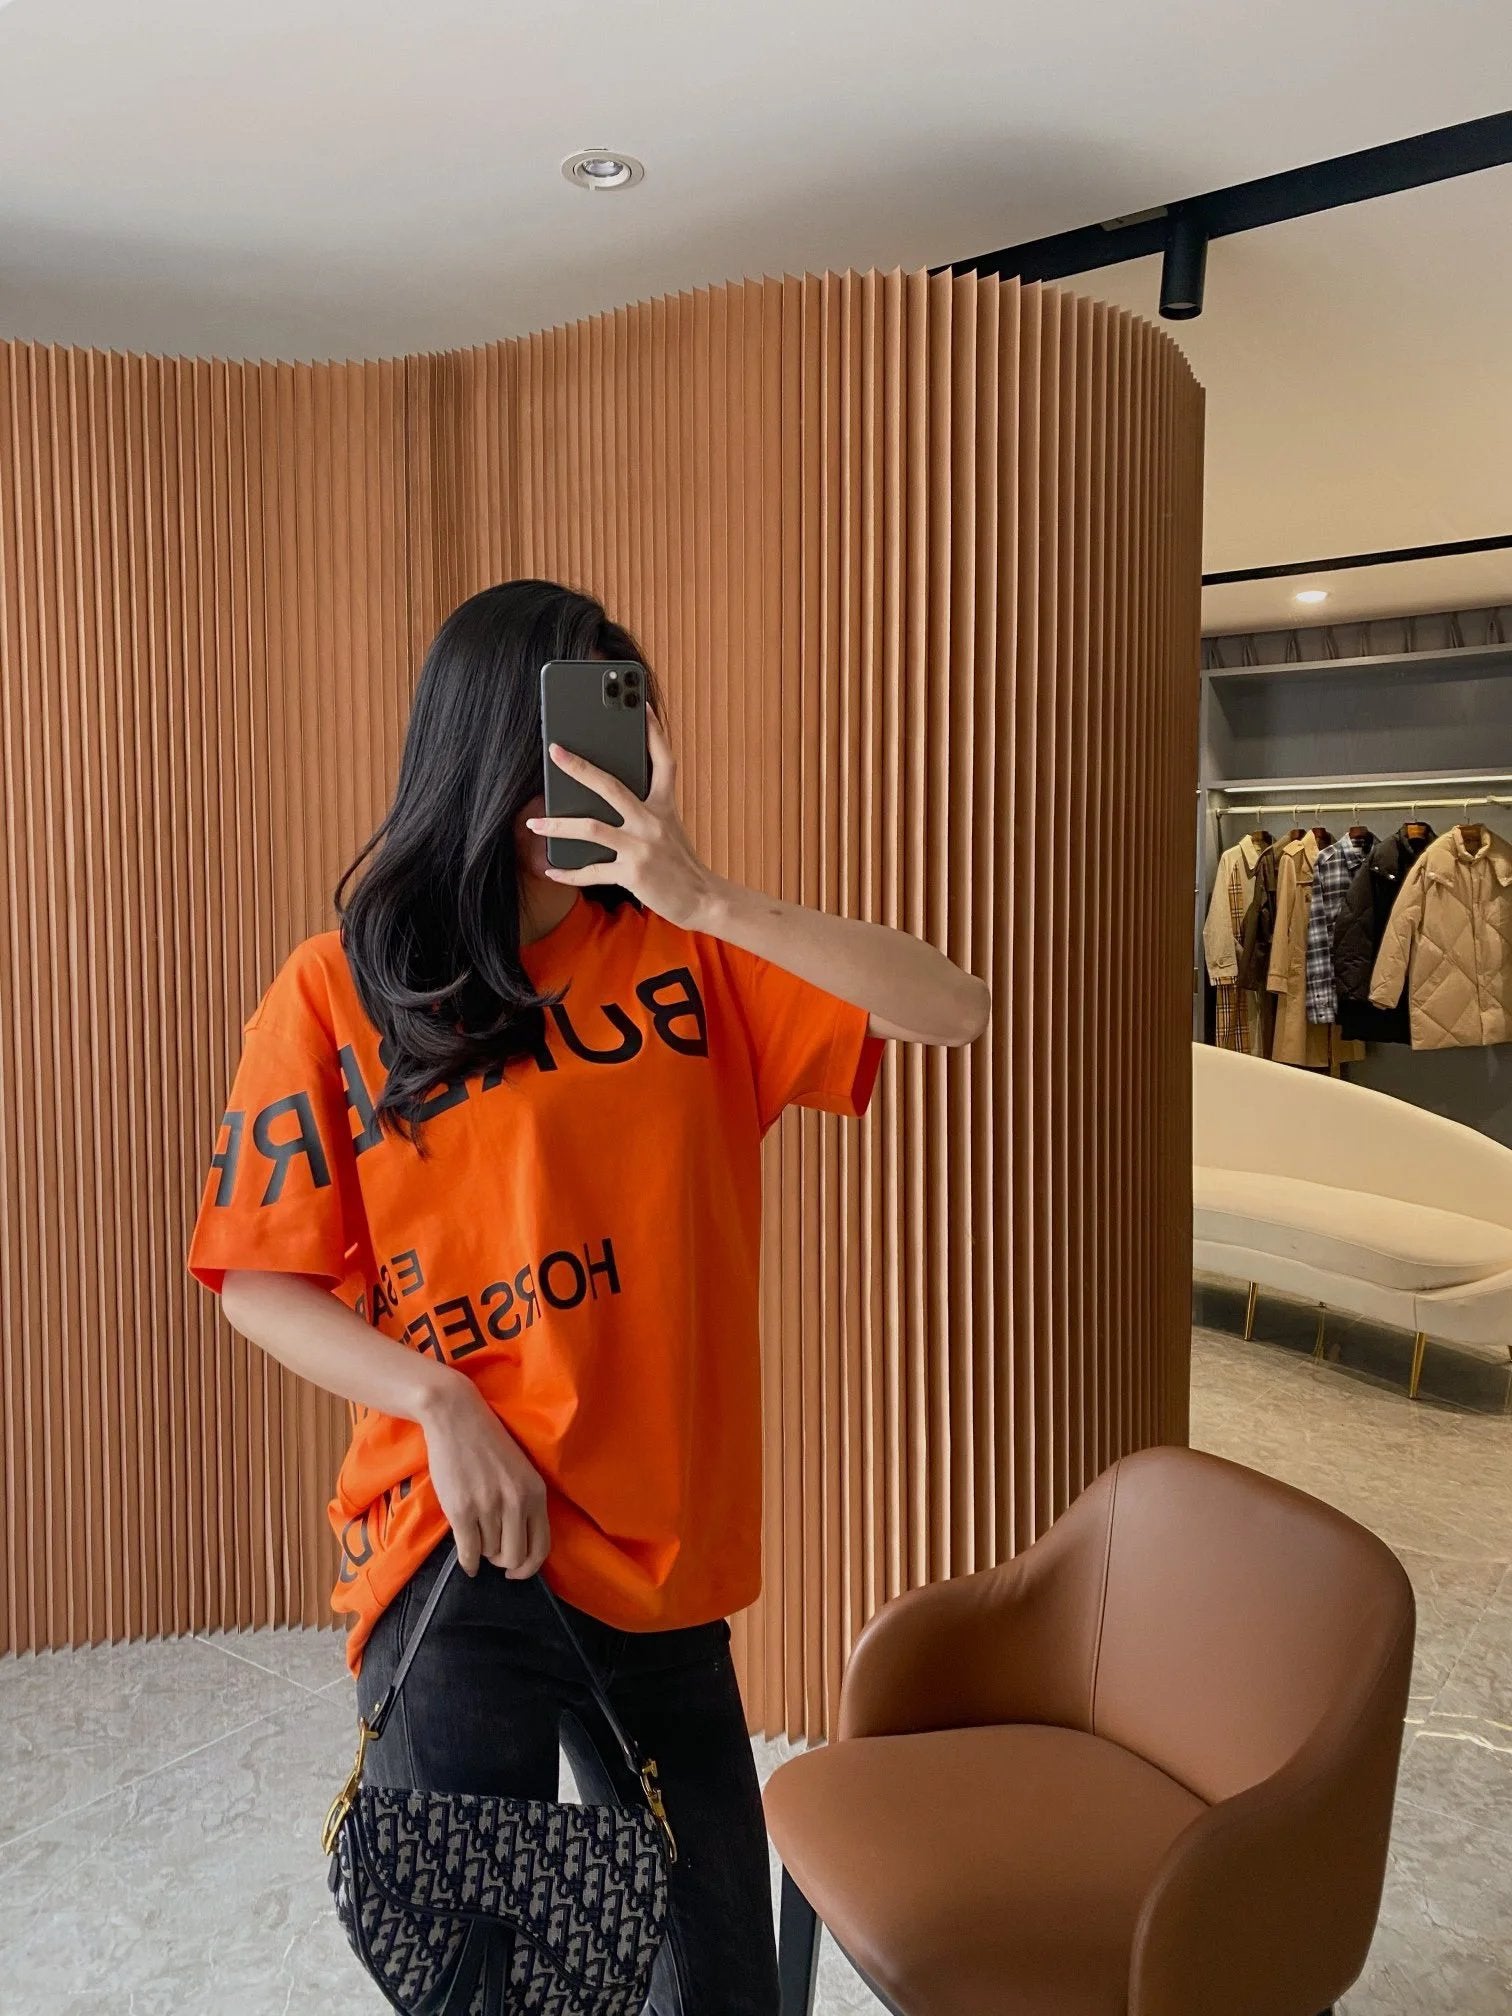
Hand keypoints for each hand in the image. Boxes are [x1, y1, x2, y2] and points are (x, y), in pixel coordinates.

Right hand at [417, 1372, 549, 1577]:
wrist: (456, 1416)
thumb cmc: (488, 1443)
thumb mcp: (520, 1471)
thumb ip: (525, 1504)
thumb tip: (520, 1548)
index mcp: (536, 1492)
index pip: (541, 1547)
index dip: (529, 1568)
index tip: (517, 1571)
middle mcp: (516, 1502)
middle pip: (515, 1558)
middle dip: (504, 1563)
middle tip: (495, 1556)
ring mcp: (489, 1507)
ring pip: (490, 1553)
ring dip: (484, 1551)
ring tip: (478, 1534)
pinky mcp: (462, 1510)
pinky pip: (469, 1552)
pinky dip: (468, 1563)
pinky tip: (468, 1561)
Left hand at [526, 711, 718, 928]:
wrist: (703, 899)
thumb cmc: (679, 862)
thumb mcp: (670, 827)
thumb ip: (646, 809)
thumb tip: (605, 795)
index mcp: (665, 805)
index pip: (663, 759)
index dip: (653, 730)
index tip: (639, 702)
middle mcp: (653, 821)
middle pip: (611, 786)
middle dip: (580, 767)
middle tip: (555, 751)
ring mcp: (643, 847)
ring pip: (592, 829)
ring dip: (559, 825)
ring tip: (534, 823)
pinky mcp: (634, 873)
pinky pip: (593, 872)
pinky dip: (569, 872)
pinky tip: (551, 869)